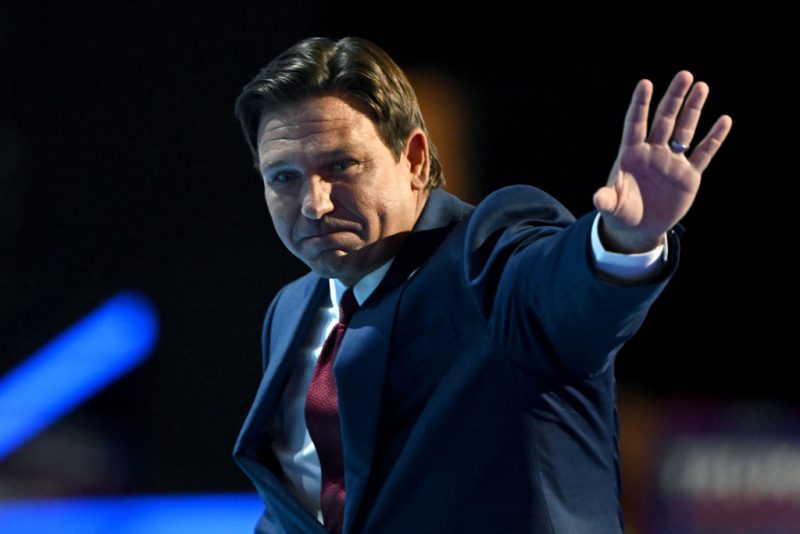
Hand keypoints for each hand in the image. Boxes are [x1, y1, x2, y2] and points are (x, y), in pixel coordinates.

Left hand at [593, 70, 731, 252]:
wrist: (639, 228)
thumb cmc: (621, 212)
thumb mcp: (612, 207)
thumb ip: (606, 199)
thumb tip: (598, 199)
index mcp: (631, 154)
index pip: (635, 124)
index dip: (640, 104)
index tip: (645, 83)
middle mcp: (653, 152)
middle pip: (664, 120)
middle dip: (674, 98)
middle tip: (684, 75)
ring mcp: (672, 162)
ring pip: (684, 130)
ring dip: (693, 110)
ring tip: (701, 87)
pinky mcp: (688, 175)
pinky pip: (703, 153)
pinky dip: (714, 138)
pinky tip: (724, 120)